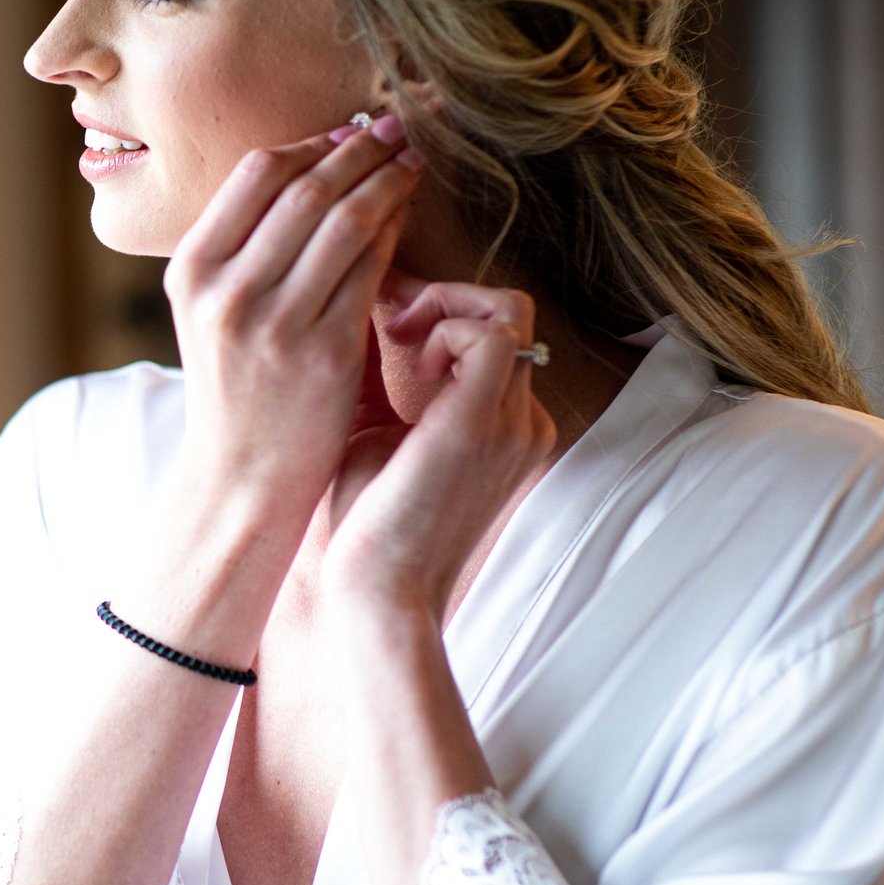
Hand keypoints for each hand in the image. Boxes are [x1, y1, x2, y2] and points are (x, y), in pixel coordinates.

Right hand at [162, 117, 423, 523]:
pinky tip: (408, 214)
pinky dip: (394, 231)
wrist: (242, 475)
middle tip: (395, 127)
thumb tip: (303, 169)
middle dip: (359, 149)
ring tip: (411, 160)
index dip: (311, 143)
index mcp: (192, 269)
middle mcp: (229, 290)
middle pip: (306, 188)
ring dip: (387, 180)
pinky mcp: (327, 352)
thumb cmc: (234, 386)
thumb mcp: (210, 310)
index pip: (256, 174)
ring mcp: (277, 322)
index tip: (346, 131)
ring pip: (345, 221)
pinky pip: (371, 269)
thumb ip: (242, 247)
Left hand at [314, 273, 556, 627]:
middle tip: (385, 316)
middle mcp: (523, 421)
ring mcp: (514, 422)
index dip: (439, 307)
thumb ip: (383, 376)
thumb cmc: (369, 523)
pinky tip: (407, 368)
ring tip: (394, 338)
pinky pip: (493, 332)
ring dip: (444, 305)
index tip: (383, 316)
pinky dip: (446, 328)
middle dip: (441, 295)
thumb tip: (360, 312)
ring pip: (507, 310)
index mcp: (506, 425)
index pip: (496, 330)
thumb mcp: (378, 432)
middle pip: (508, 311)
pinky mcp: (486, 424)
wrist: (377, 590)